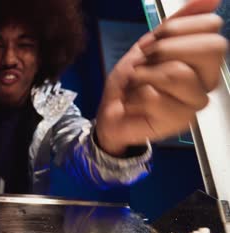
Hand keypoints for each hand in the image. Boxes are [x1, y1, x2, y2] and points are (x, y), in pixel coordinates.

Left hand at [96, 0, 227, 155]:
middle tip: (145, 63)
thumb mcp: (149, 45)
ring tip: (137, 85)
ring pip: (178, 73)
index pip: (211, 25)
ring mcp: (196, 102)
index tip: (152, 45)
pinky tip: (135, 103)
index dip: (173, 30)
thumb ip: (178, 22)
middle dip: (164, 50)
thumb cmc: (131, 82)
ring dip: (144, 75)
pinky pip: (155, 96)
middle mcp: (208, 80)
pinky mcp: (179, 121)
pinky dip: (135, 96)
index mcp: (204, 58)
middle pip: (210, 48)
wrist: (111, 113)